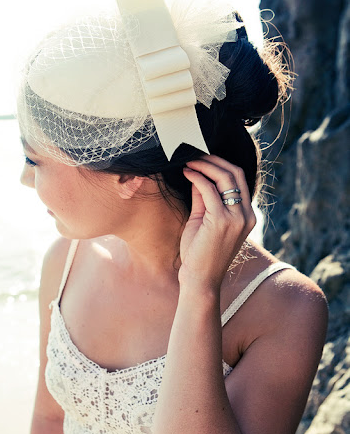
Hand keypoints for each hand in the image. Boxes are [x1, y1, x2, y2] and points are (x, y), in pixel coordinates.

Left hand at [179, 155, 255, 289]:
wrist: (200, 279)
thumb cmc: (200, 254)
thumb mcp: (203, 221)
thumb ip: (203, 199)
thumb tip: (198, 176)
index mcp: (246, 215)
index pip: (239, 180)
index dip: (221, 164)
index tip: (203, 158)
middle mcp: (246, 215)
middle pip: (235, 173)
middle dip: (214, 160)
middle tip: (194, 154)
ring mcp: (236, 217)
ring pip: (224, 177)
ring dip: (205, 165)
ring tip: (188, 161)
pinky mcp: (221, 220)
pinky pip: (209, 189)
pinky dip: (197, 177)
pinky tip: (187, 173)